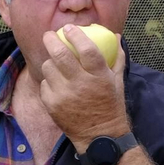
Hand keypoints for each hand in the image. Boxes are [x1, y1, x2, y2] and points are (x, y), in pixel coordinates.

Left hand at [37, 25, 131, 148]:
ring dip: (51, 62)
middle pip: (60, 54)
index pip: (86, 49)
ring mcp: (64, 95)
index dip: (76, 35)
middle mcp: (81, 84)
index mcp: (99, 76)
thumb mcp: (118, 81)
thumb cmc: (111, 105)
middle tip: (49, 35)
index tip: (69, 28)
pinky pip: (45, 84)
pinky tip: (56, 82)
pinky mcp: (52, 105)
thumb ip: (117, 57)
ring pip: (49, 68)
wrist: (100, 136)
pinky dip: (49, 81)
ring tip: (55, 62)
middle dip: (51, 40)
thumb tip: (116, 36)